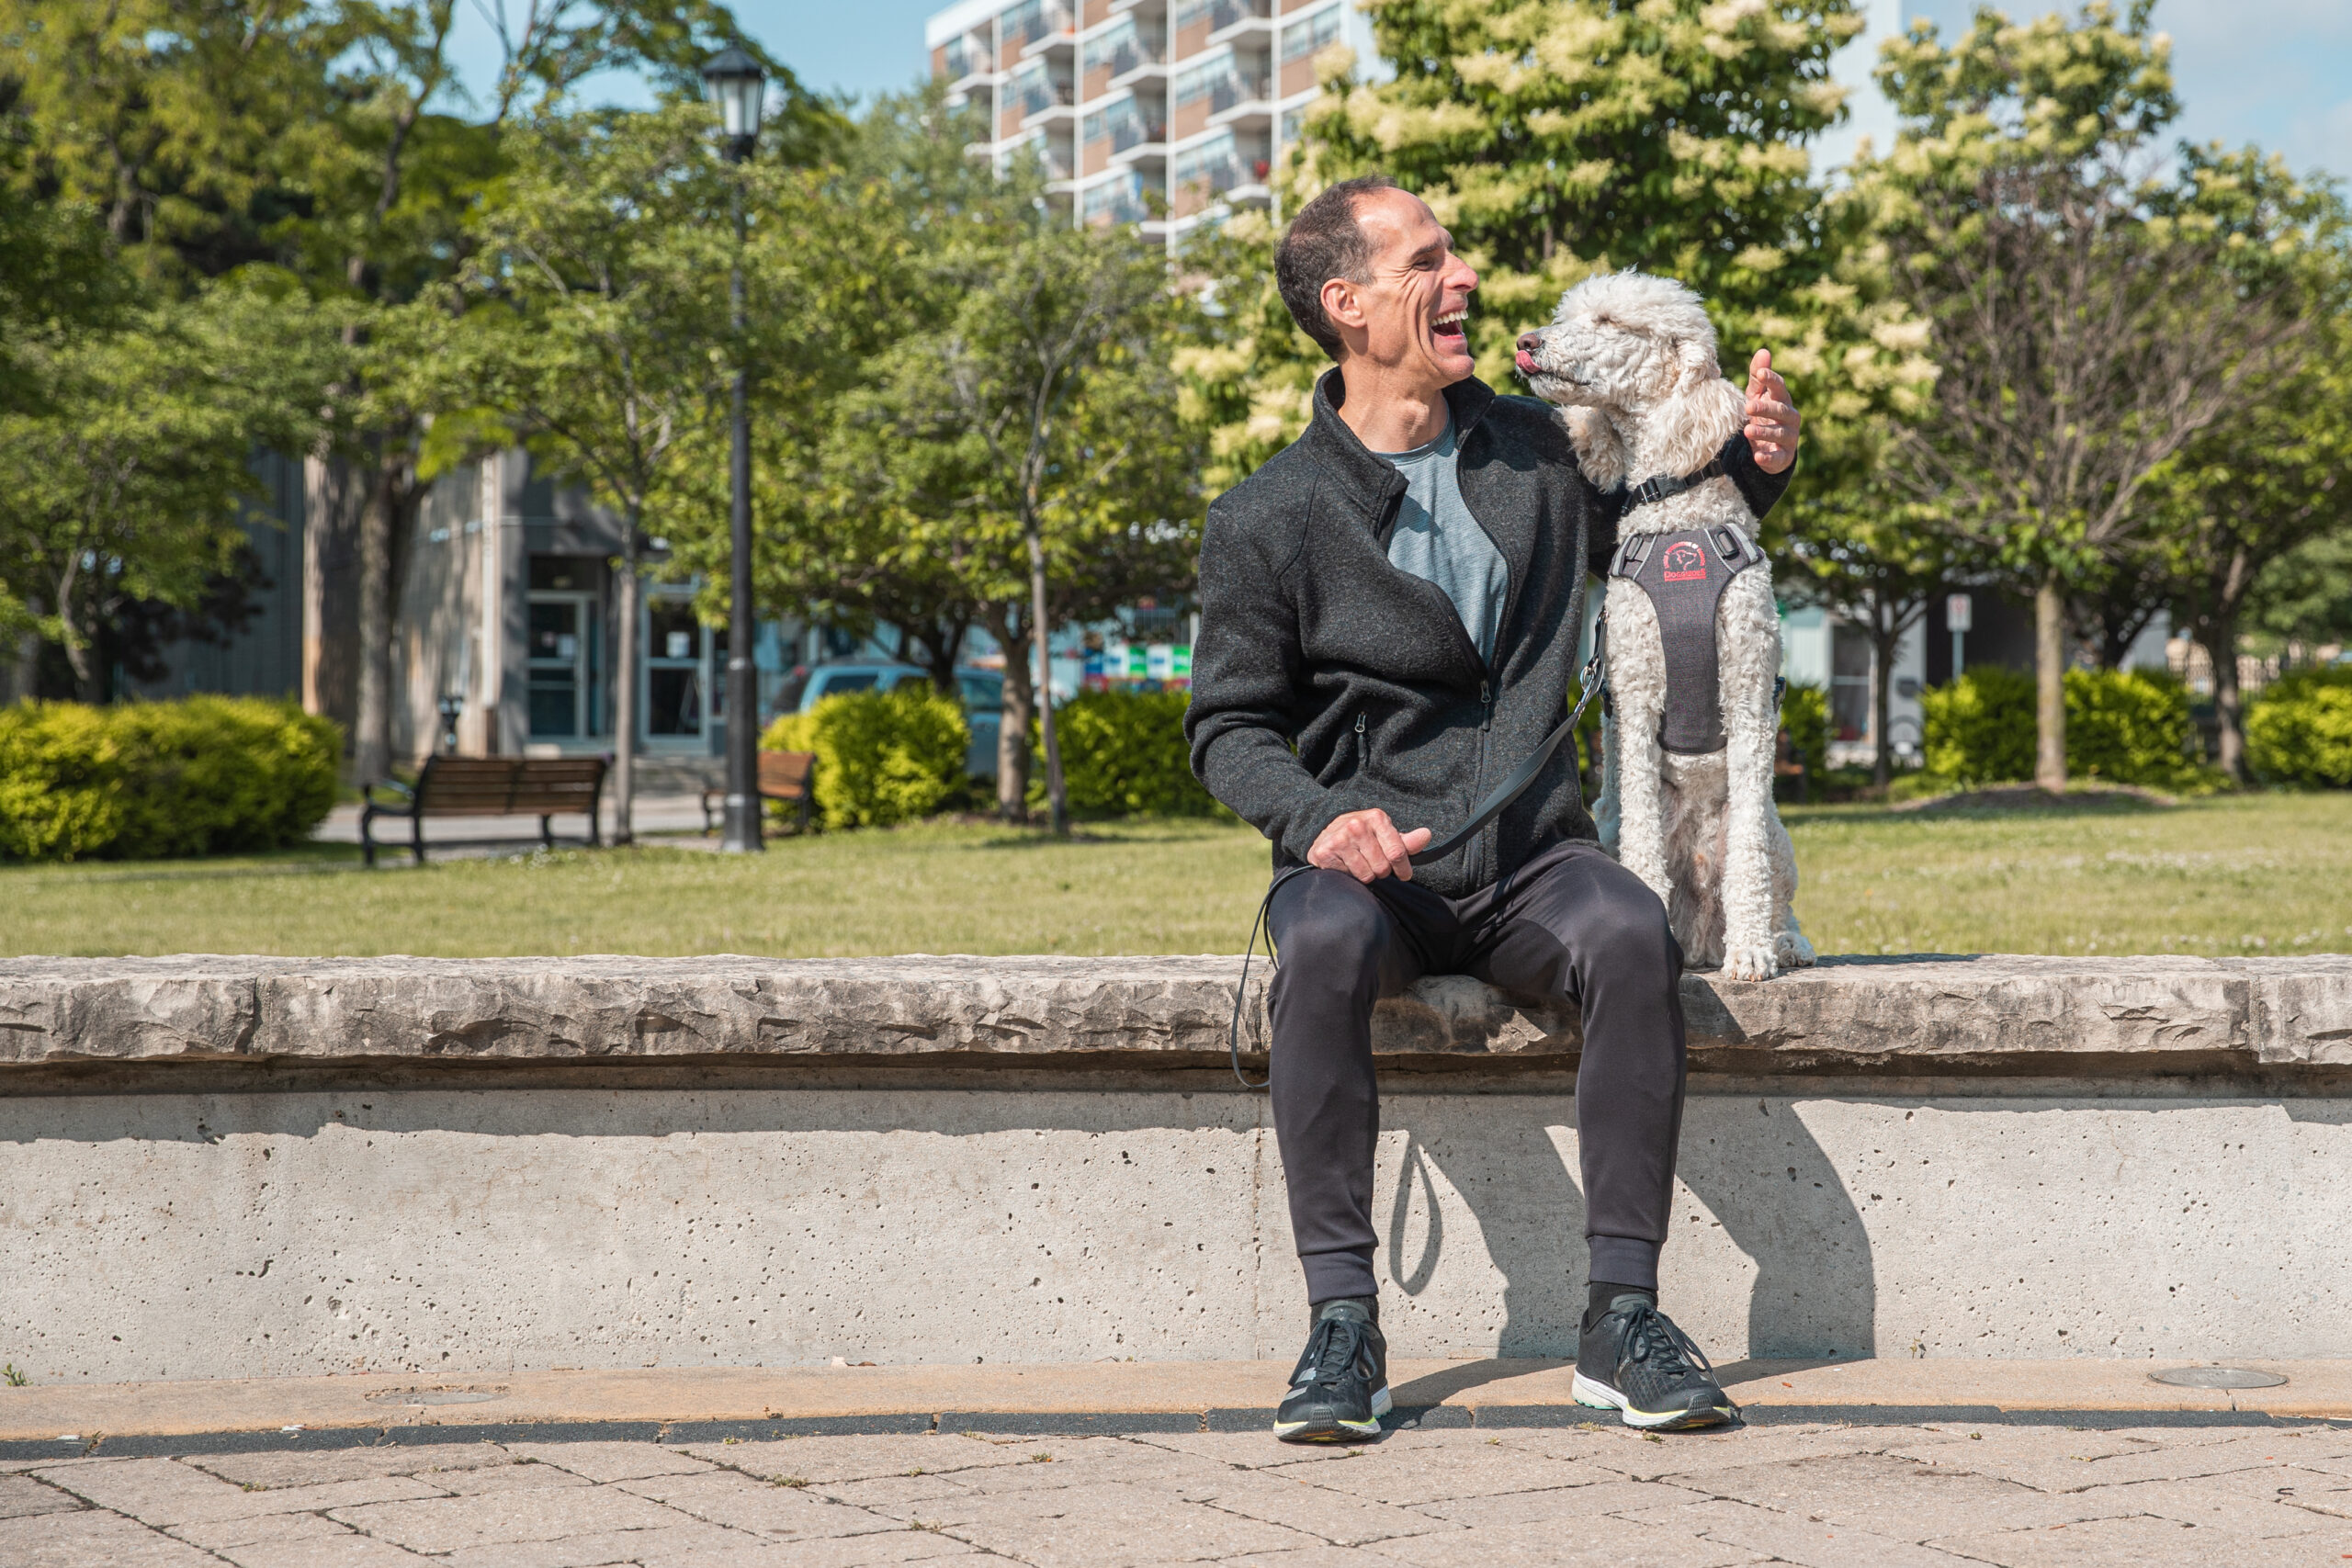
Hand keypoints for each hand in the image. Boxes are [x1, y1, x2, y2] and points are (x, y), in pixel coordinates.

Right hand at [1308, 808, 1432, 882]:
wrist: (1325, 830)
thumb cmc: (1362, 835)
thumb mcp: (1385, 833)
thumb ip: (1406, 841)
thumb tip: (1426, 835)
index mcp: (1377, 818)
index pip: (1397, 852)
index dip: (1403, 868)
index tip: (1404, 874)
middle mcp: (1357, 826)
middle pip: (1382, 867)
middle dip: (1381, 870)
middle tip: (1373, 862)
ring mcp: (1341, 839)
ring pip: (1367, 875)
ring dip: (1366, 874)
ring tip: (1359, 862)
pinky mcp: (1326, 852)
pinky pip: (1349, 876)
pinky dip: (1350, 875)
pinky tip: (1345, 863)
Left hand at [1744, 350, 1800, 474]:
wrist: (1771, 447)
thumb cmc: (1764, 415)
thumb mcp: (1757, 396)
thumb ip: (1758, 377)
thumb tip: (1763, 351)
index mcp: (1783, 400)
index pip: (1779, 388)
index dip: (1771, 380)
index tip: (1760, 373)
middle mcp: (1790, 418)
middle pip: (1780, 410)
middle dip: (1765, 408)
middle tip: (1748, 406)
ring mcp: (1788, 437)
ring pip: (1779, 433)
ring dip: (1764, 432)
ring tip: (1748, 431)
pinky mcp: (1783, 457)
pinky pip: (1777, 457)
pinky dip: (1768, 457)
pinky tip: (1757, 456)